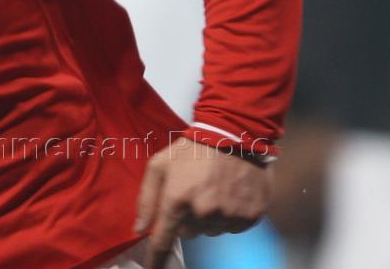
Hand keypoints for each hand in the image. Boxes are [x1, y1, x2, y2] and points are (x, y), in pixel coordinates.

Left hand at [134, 136, 270, 267]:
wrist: (234, 135)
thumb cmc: (192, 149)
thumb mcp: (160, 164)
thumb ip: (146, 197)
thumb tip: (139, 229)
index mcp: (178, 199)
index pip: (164, 239)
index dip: (156, 257)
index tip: (150, 268)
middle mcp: (204, 212)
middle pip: (188, 233)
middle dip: (185, 218)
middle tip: (190, 193)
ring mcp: (229, 216)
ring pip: (210, 231)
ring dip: (207, 217)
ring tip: (211, 190)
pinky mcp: (250, 217)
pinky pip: (232, 228)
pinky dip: (228, 216)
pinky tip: (228, 194)